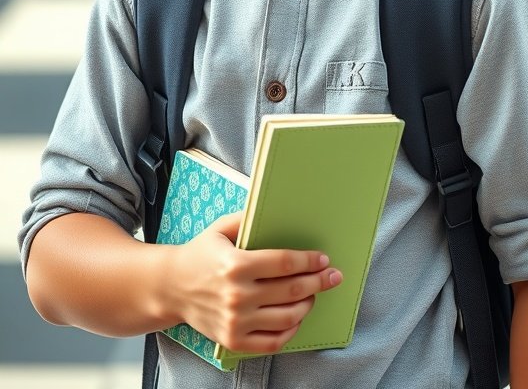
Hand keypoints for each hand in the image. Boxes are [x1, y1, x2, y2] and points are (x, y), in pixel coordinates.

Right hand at [163, 211, 342, 355]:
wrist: (171, 288)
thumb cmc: (200, 253)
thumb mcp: (220, 228)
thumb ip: (247, 217)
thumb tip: (277, 208)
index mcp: (235, 265)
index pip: (284, 264)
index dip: (309, 261)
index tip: (323, 259)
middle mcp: (237, 295)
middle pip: (291, 290)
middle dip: (318, 282)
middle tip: (333, 276)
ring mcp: (236, 322)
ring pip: (287, 317)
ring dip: (308, 305)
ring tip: (314, 294)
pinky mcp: (233, 341)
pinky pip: (272, 342)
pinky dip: (291, 330)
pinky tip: (297, 317)